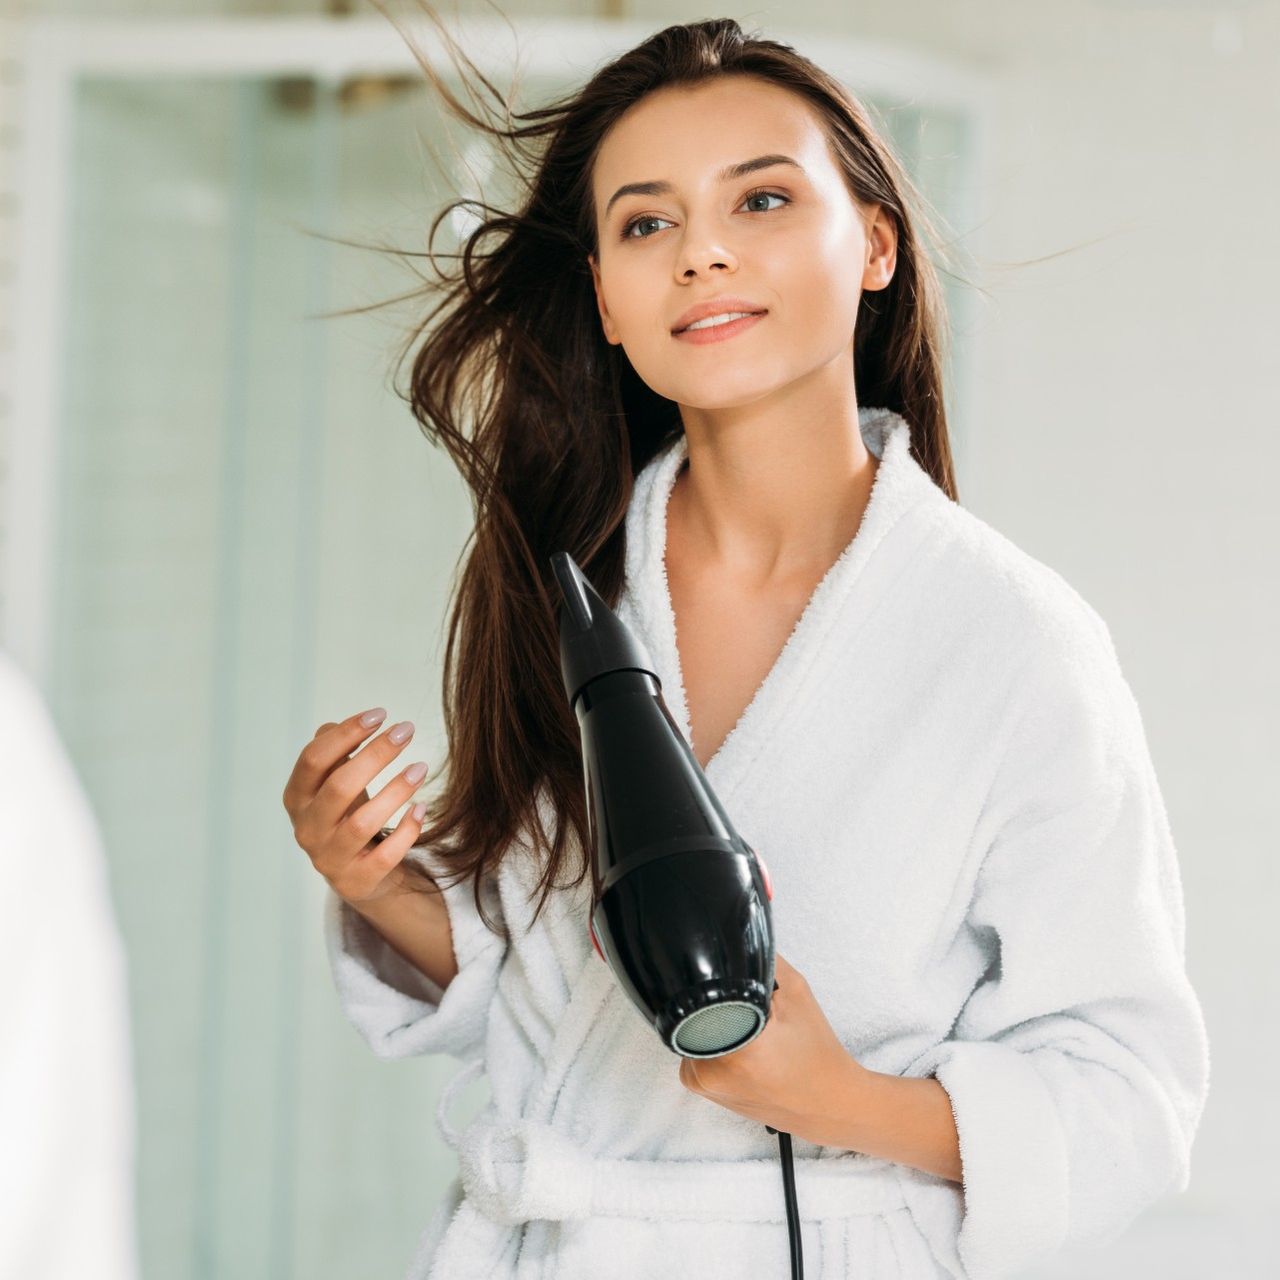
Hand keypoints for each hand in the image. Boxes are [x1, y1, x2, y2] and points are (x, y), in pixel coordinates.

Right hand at [282, 708, 429, 907]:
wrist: (356, 874)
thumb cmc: (346, 814)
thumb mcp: (334, 782)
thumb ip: (336, 752)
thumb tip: (346, 725)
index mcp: (297, 798)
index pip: (314, 760)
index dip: (345, 733)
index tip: (380, 714)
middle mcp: (307, 829)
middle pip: (339, 787)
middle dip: (375, 754)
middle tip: (406, 731)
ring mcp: (330, 858)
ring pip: (362, 823)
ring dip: (395, 791)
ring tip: (420, 768)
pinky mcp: (357, 881)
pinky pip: (385, 856)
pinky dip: (406, 831)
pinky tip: (421, 808)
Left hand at [678, 951, 869, 1147]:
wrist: (827, 1103)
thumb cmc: (816, 1052)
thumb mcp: (796, 993)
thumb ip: (764, 960)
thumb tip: (738, 937)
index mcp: (736, 1048)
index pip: (700, 994)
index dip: (713, 978)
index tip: (732, 980)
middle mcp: (711, 1070)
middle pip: (692, 1009)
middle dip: (714, 1000)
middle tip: (746, 1006)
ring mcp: (702, 1083)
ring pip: (689, 1027)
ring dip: (711, 1020)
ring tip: (745, 1027)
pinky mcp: (701, 1090)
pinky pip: (692, 1047)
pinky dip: (710, 1039)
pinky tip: (738, 1044)